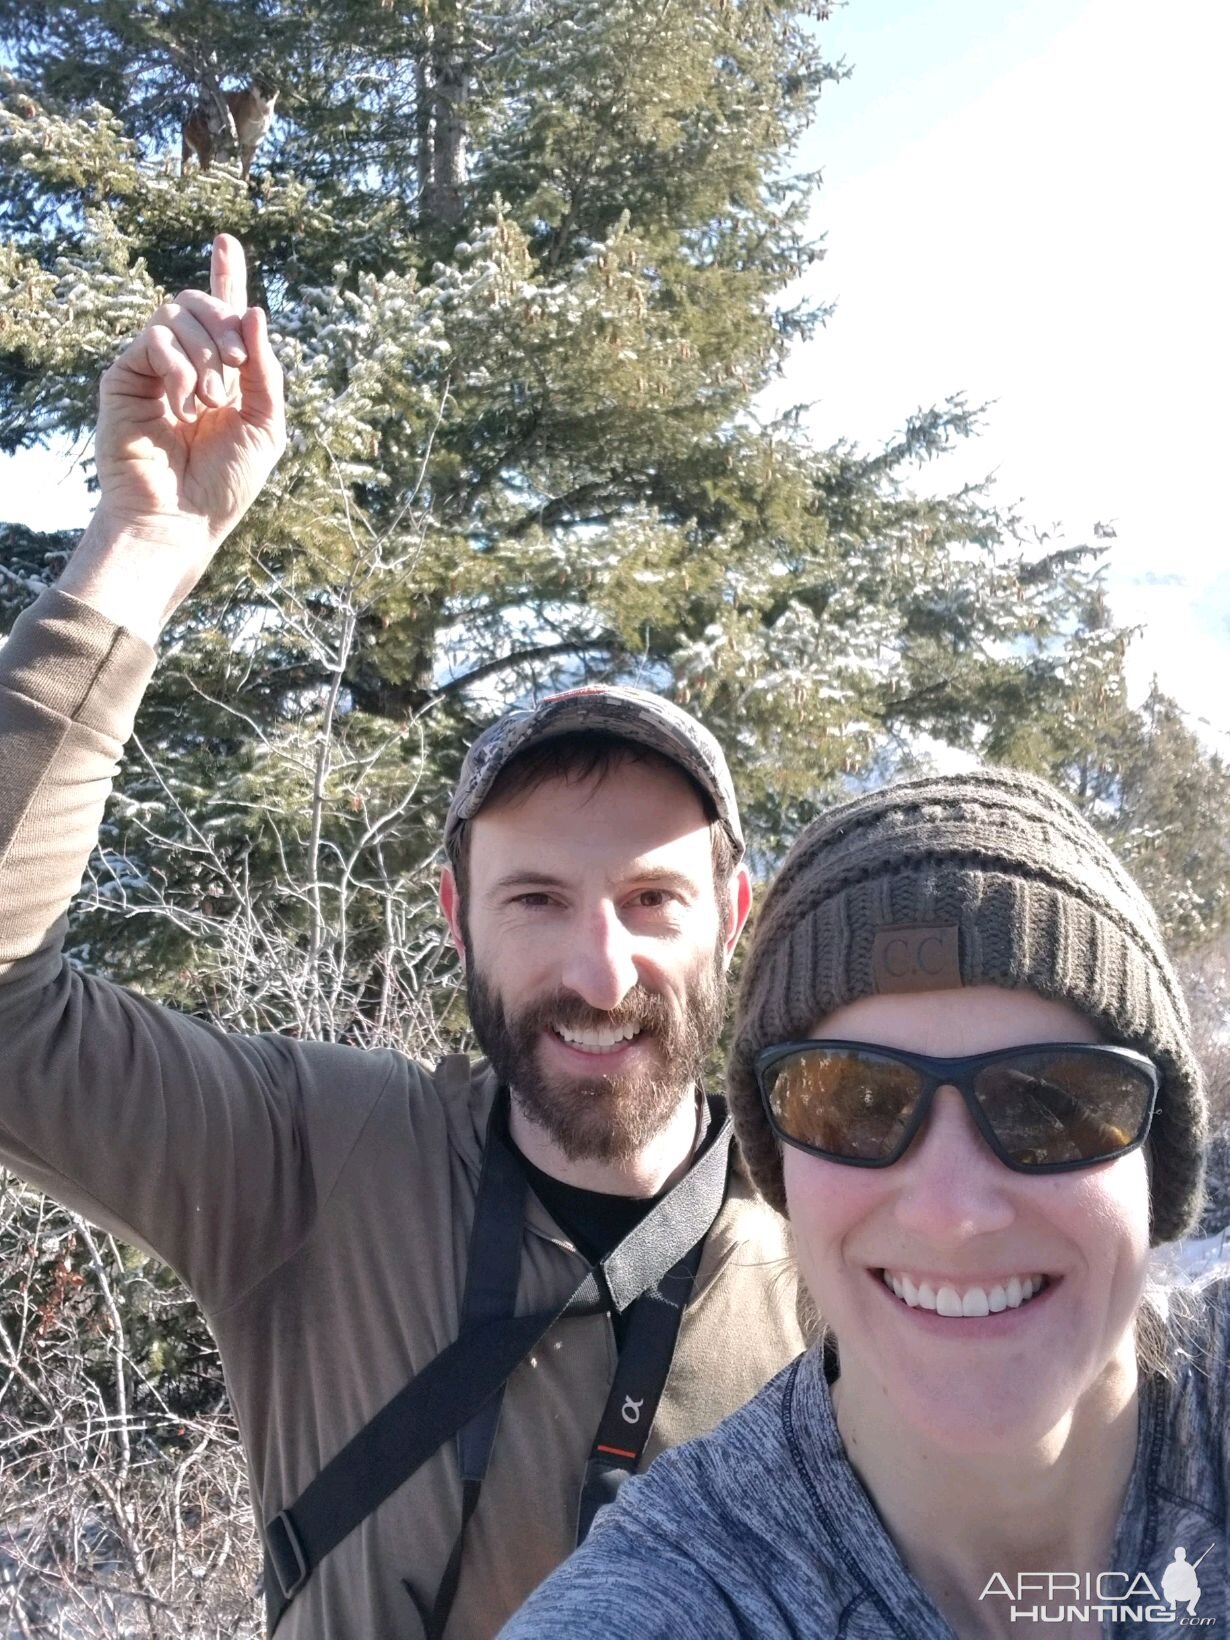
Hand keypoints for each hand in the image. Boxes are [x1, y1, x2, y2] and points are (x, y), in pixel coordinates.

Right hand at [62, 234, 286, 636]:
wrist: (179, 517)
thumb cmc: (224, 482)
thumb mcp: (265, 424)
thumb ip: (265, 369)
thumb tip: (254, 308)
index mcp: (223, 374)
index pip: (223, 314)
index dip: (227, 275)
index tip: (226, 241)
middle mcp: (186, 364)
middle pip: (202, 303)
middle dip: (227, 326)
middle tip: (237, 371)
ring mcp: (152, 368)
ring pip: (177, 313)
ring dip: (205, 354)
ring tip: (207, 402)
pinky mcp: (124, 376)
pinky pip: (154, 338)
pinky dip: (178, 365)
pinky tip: (182, 403)